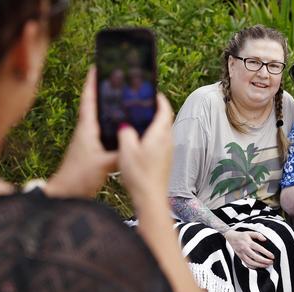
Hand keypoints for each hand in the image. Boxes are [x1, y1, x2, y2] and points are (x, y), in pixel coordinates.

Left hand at [44, 67, 117, 197]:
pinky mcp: (92, 151)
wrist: (67, 194)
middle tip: (116, 79)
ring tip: (123, 99)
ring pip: (101, 119)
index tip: (97, 66)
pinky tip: (124, 129)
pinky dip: (113, 126)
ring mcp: (88, 141)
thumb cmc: (78, 177)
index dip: (92, 82)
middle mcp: (86, 131)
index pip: (89, 99)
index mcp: (86, 129)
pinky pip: (104, 133)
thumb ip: (120, 153)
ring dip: (109, 109)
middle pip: (95, 105)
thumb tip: (134, 145)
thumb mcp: (103, 164)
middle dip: (104, 91)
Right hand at [117, 93, 173, 208]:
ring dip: (153, 124)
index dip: (159, 99)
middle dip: (155, 110)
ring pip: (162, 131)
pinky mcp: (164, 161)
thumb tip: (125, 125)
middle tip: (142, 104)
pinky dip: (152, 136)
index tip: (152, 92)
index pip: (165, 109)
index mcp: (160, 134)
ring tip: (138, 121)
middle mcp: (167, 141)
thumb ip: (125, 133)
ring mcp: (167, 152)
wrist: (151, 198)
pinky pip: (160, 142)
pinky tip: (139, 142)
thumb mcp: (126, 150)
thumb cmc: (140, 174)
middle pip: (165, 119)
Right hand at [224, 230, 274, 268]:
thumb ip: (258, 235)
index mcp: (248, 242)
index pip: (259, 249)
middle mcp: (245, 249)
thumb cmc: (241, 235)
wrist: (230, 238)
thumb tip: (265, 239)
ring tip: (266, 265)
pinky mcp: (240, 257)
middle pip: (256, 257)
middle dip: (264, 261)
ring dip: (260, 265)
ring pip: (251, 262)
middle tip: (271, 262)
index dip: (266, 253)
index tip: (272, 256)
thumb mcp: (249, 232)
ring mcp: (242, 254)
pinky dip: (253, 267)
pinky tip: (258, 267)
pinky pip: (246, 264)